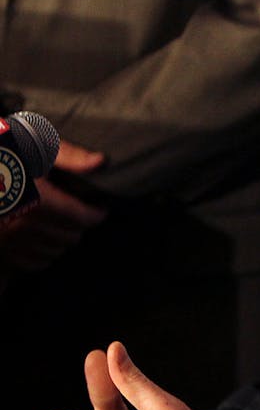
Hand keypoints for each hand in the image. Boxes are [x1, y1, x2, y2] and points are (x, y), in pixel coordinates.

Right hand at [0, 142, 106, 275]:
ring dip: (60, 238)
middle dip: (78, 224)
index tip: (99, 207)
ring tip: (53, 220)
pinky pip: (34, 262)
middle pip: (71, 237)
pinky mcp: (0, 255)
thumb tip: (99, 161)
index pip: (82, 219)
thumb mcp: (33, 147)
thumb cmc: (3, 157)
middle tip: (74, 210)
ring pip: (55, 252)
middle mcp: (23, 228)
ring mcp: (9, 244)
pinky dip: (41, 251)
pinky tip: (36, 233)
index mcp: (38, 203)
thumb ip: (69, 155)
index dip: (96, 213)